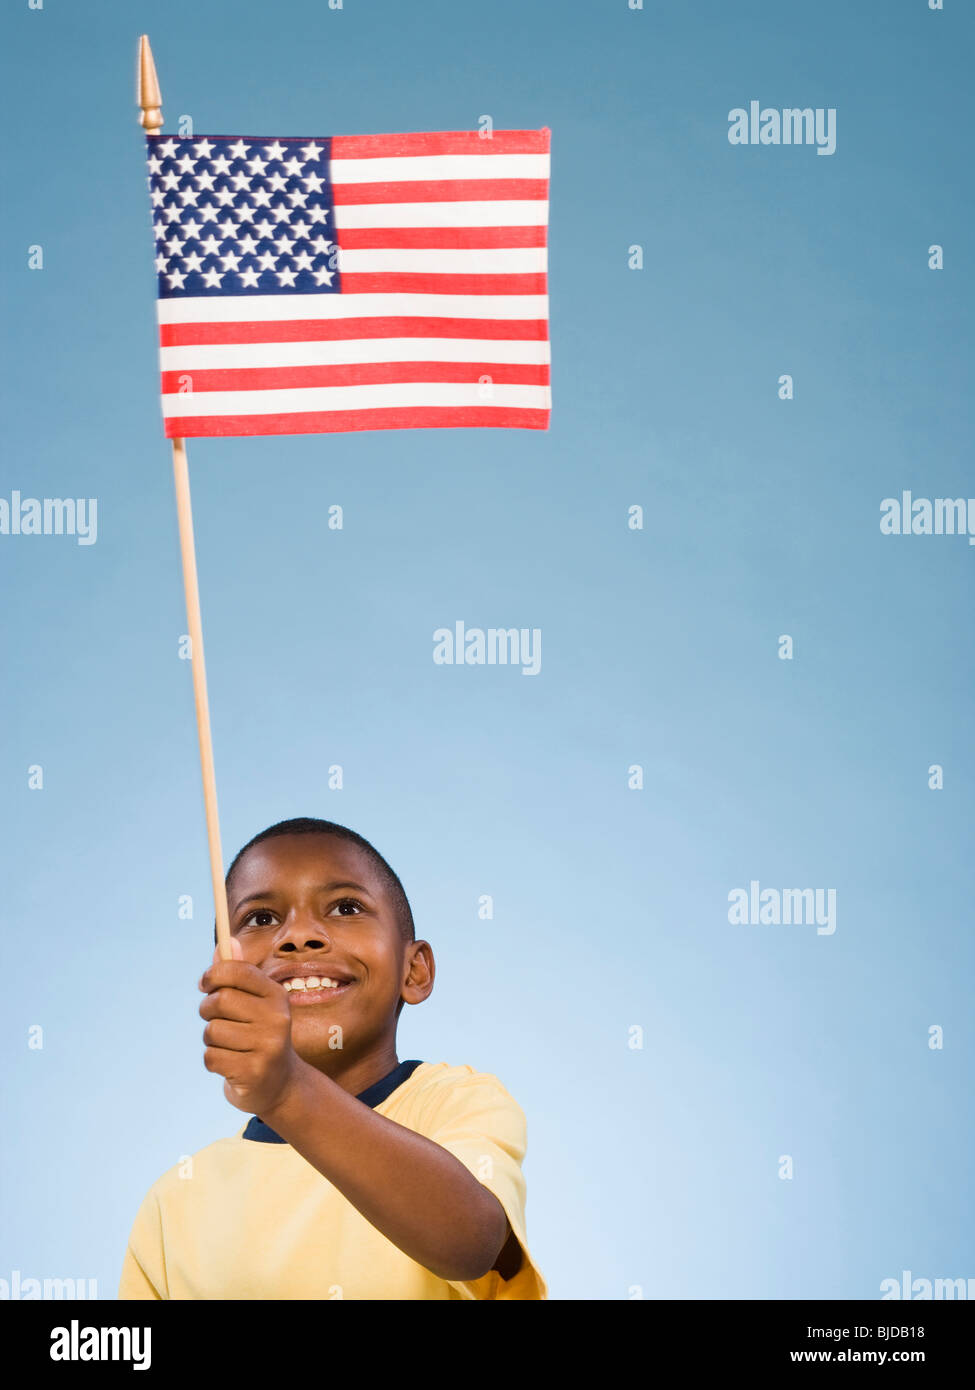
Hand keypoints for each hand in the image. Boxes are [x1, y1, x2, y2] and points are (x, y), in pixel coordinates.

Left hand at [198, 939, 303, 1114]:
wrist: (280, 1084)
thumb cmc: (258, 1035)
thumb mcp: (253, 1003)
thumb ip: (238, 974)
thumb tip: (227, 941)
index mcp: (276, 995)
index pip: (237, 971)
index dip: (213, 974)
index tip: (205, 984)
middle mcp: (277, 1018)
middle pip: (220, 1000)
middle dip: (207, 1010)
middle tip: (214, 1018)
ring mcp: (268, 1046)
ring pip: (212, 1031)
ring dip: (211, 1040)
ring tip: (229, 1045)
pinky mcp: (254, 1071)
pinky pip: (211, 1057)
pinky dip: (213, 1061)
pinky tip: (230, 1064)